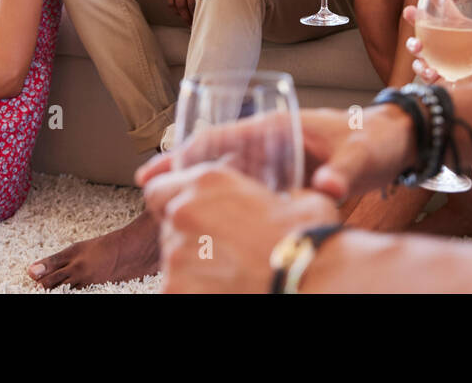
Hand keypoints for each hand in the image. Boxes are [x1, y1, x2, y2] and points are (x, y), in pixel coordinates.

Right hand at [137, 106, 414, 203]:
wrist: (399, 140)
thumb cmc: (378, 140)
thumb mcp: (362, 156)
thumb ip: (343, 172)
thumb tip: (325, 187)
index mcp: (281, 125)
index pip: (222, 135)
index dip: (188, 152)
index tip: (158, 171)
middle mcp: (274, 138)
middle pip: (217, 152)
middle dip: (182, 169)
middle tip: (147, 191)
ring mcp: (280, 155)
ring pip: (230, 167)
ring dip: (200, 182)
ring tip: (166, 205)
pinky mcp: (289, 171)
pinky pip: (249, 181)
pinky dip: (226, 192)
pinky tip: (211, 212)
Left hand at [144, 162, 339, 292]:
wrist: (312, 280)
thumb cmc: (309, 241)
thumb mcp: (296, 198)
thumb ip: (271, 194)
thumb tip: (284, 200)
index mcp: (210, 181)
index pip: (160, 189)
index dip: (171, 203)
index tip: (189, 217)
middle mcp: (185, 212)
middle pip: (168, 227)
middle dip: (189, 238)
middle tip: (223, 251)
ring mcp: (177, 255)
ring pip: (172, 262)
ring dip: (194, 268)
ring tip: (230, 273)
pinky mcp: (175, 290)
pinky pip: (177, 289)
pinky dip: (196, 290)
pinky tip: (225, 289)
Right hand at [159, 0, 203, 23]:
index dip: (206, 10)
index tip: (211, 18)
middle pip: (191, 4)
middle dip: (195, 17)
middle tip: (200, 26)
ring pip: (179, 4)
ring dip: (184, 16)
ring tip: (189, 23)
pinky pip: (169, 0)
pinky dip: (174, 9)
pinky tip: (179, 13)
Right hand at [404, 5, 471, 84]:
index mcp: (461, 32)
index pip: (445, 9)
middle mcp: (447, 44)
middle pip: (426, 26)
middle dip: (415, 18)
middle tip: (408, 12)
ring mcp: (438, 60)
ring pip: (419, 48)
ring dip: (414, 46)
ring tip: (417, 48)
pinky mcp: (433, 78)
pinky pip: (422, 70)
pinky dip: (424, 70)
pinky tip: (432, 74)